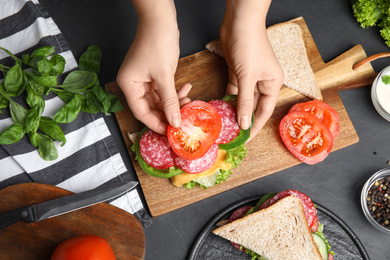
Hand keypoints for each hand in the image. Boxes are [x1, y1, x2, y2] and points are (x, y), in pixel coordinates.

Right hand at [117, 1, 189, 134]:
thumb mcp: (164, 75)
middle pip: (150, 108)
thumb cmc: (157, 42)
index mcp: (128, 85)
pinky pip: (164, 91)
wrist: (161, 20)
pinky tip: (187, 89)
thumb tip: (175, 122)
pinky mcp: (154, 76)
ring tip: (189, 101)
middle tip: (183, 118)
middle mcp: (134, 84)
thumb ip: (170, 100)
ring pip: (159, 101)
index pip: (141, 113)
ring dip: (174, 102)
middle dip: (168, 113)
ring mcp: (144, 80)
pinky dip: (175, 92)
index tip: (171, 131)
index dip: (156, 124)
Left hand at [220, 0, 283, 137]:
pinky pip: (233, 90)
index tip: (245, 139)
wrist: (239, 21)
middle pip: (253, 106)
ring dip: (233, 110)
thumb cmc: (250, 45)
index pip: (264, 111)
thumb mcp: (248, 77)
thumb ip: (244, 101)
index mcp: (273, 83)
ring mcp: (250, 77)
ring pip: (241, 99)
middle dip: (242, 119)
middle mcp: (263, 82)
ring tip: (224, 125)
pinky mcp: (237, 72)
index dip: (255, 126)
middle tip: (231, 135)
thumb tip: (244, 124)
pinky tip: (220, 110)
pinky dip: (227, 99)